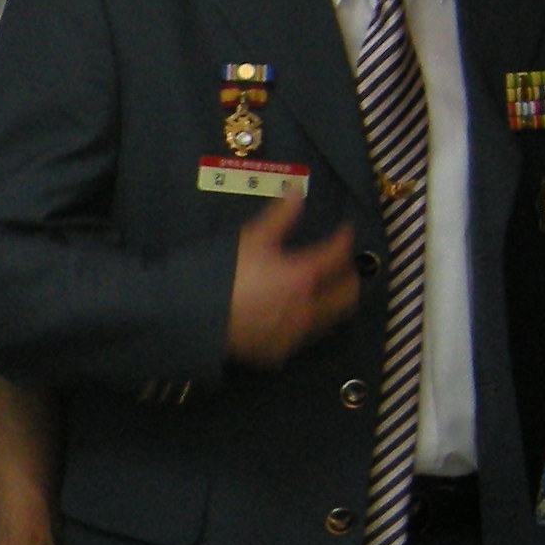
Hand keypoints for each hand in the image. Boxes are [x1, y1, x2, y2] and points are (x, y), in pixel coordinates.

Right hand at [224, 187, 360, 368]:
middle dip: (350, 276)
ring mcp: (294, 333)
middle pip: (348, 293)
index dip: (345, 238)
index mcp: (304, 276)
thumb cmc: (223, 273)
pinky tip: (293, 314)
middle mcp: (307, 307)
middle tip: (343, 265)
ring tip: (322, 289)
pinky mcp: (278, 352)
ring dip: (332, 301)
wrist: (194, 317)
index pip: (339, 254)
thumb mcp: (252, 237)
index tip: (345, 230)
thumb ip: (280, 215)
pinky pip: (302, 337)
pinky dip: (305, 323)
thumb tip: (296, 192)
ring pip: (330, 318)